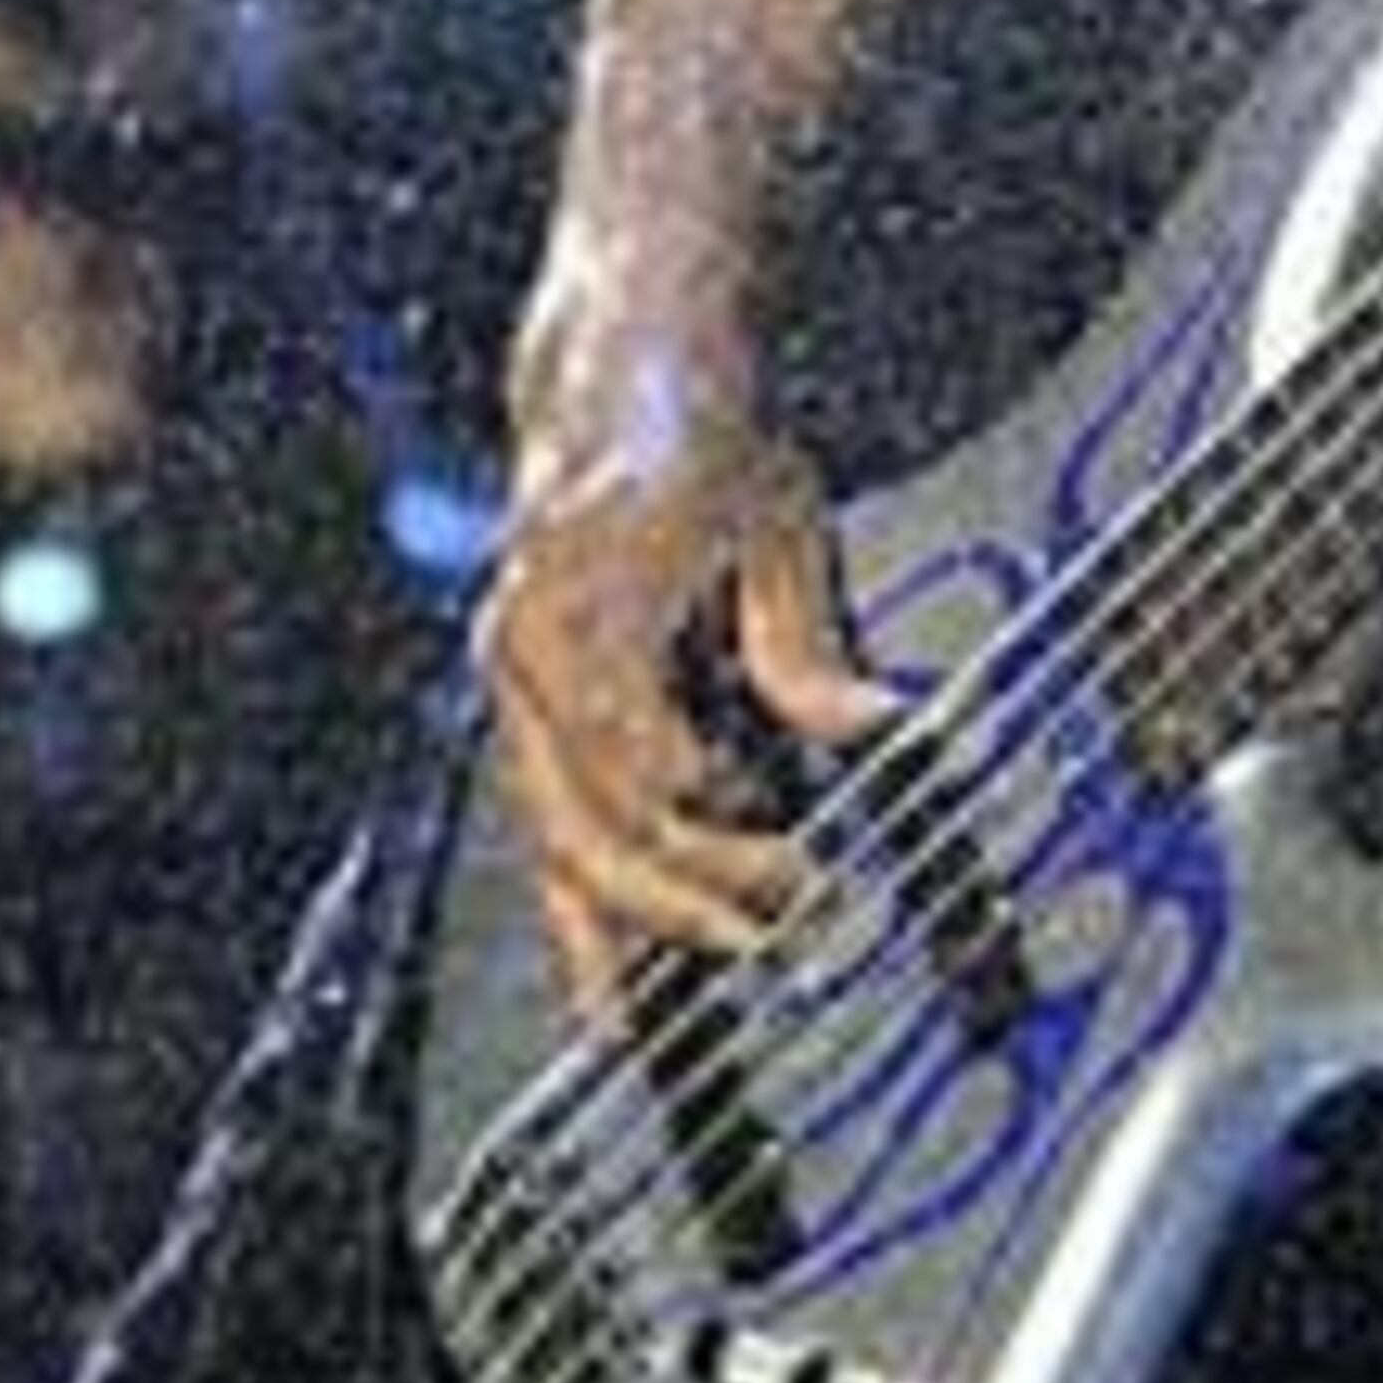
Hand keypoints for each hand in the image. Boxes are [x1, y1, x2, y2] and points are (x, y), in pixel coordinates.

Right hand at [477, 418, 896, 1008]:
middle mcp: (524, 647)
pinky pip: (548, 836)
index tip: (783, 857)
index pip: (633, 747)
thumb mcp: (780, 520)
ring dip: (635, 926)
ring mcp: (510, 685)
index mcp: (585, 590)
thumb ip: (807, 642)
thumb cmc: (700, 444)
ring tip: (710, 982)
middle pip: (591, 815)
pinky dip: (586, 918)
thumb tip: (873, 729)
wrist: (616, 383)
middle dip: (684, 891)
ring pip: (557, 844)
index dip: (704, 820)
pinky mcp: (519, 715)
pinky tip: (616, 999)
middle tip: (778, 929)